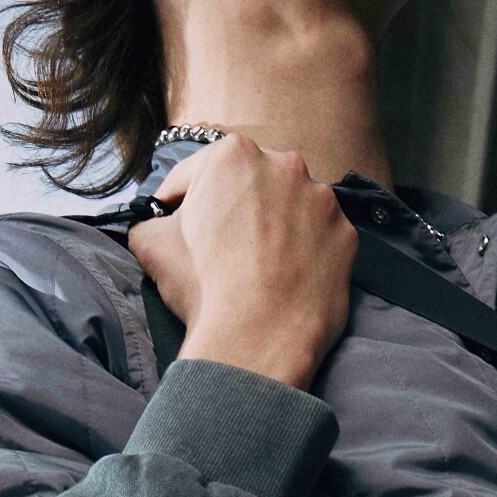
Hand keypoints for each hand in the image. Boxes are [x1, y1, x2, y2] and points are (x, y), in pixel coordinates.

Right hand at [129, 135, 356, 390]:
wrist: (256, 341)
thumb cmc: (205, 288)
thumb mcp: (152, 245)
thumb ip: (149, 220)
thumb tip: (153, 221)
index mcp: (233, 155)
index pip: (195, 174)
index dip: (179, 201)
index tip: (176, 220)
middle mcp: (284, 164)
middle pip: (250, 185)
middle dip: (236, 210)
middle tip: (224, 249)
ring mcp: (322, 200)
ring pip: (291, 208)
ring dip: (276, 228)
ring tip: (261, 268)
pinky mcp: (346, 237)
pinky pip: (321, 239)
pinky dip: (307, 254)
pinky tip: (289, 280)